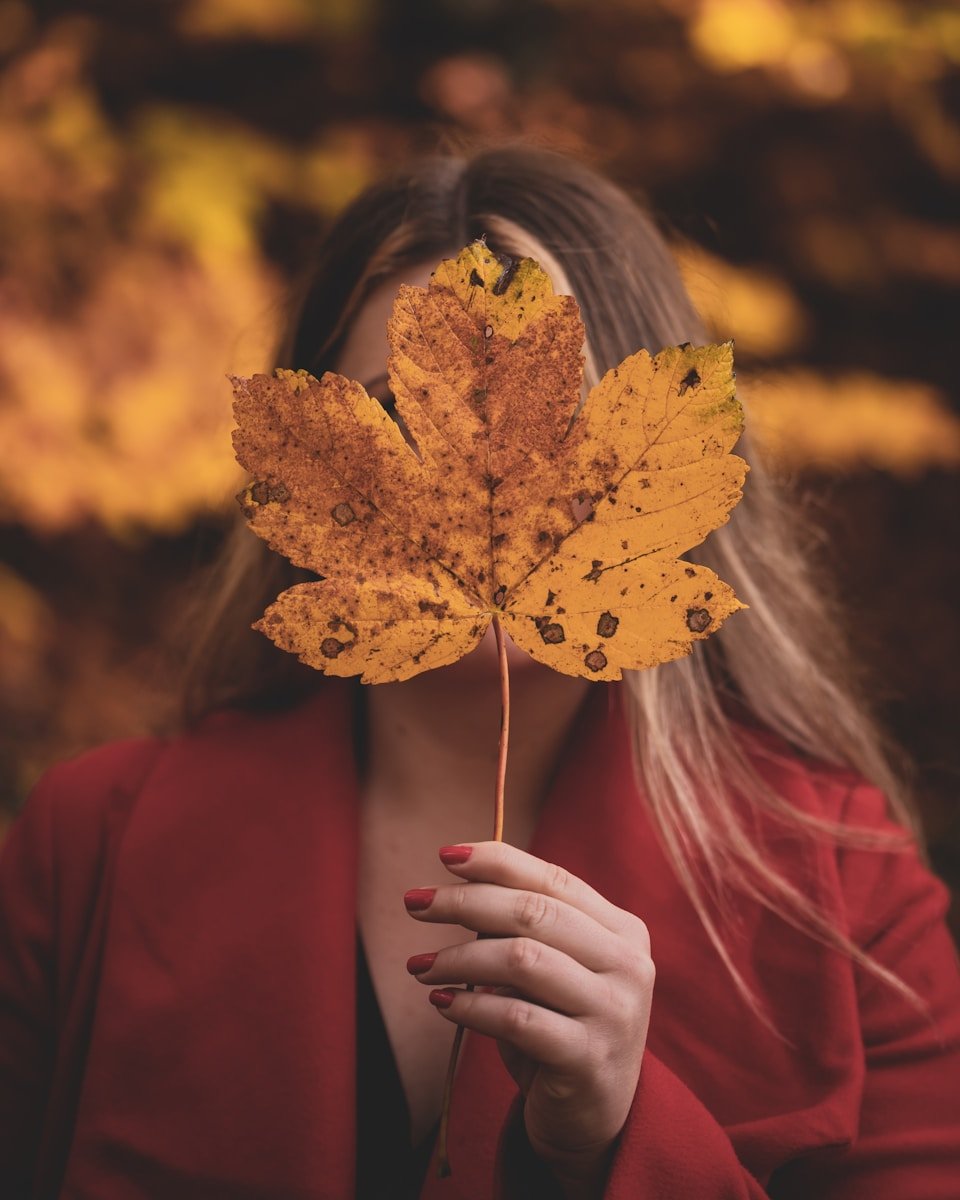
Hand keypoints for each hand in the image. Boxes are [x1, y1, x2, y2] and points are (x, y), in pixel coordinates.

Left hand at [403, 841, 653, 1191]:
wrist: (595, 1119)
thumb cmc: (561, 1027)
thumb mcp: (552, 971)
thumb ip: (522, 929)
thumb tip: (456, 887)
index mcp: (623, 930)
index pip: (554, 879)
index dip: (497, 861)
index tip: (444, 855)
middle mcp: (628, 964)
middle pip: (534, 913)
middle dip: (465, 902)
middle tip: (414, 903)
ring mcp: (614, 1012)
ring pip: (522, 960)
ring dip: (459, 958)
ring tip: (419, 966)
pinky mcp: (588, 1059)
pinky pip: (515, 1018)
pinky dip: (469, 1006)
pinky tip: (440, 1002)